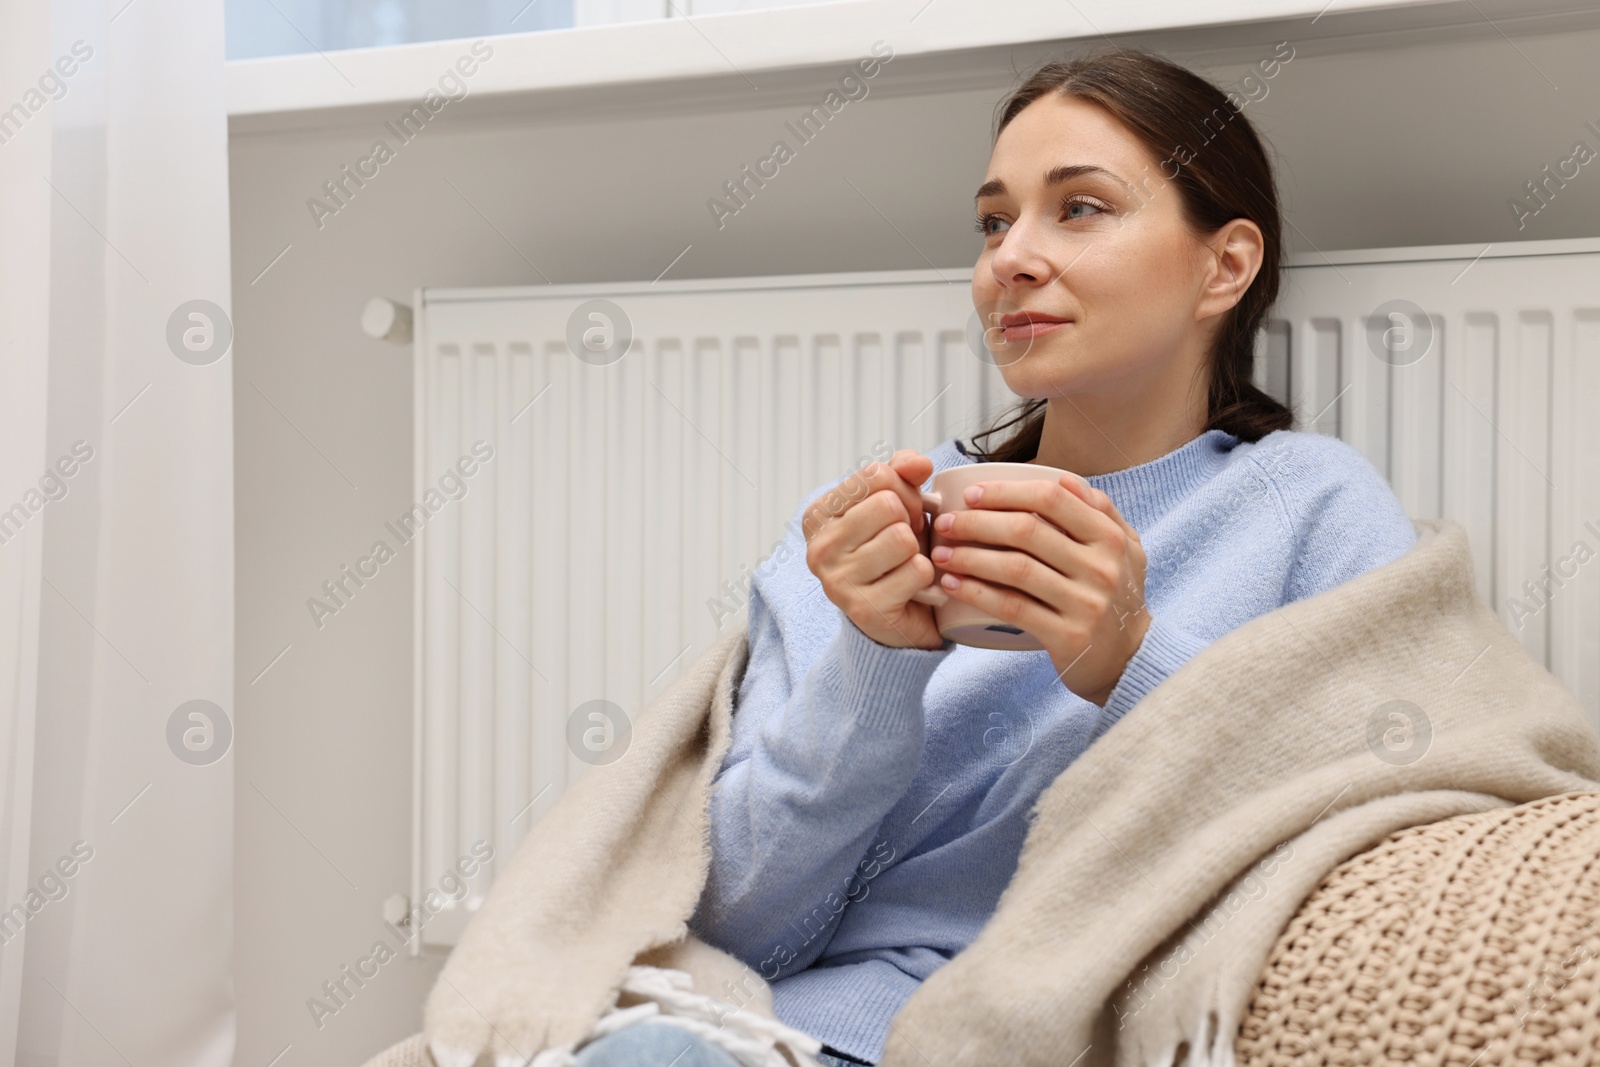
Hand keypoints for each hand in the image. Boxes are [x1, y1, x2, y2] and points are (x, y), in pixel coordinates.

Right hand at [803, 449, 945, 650]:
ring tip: (905, 564)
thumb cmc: (894, 554)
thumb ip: (903, 473)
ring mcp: (837, 580)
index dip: (904, 492)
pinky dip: (925, 578)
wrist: (899, 616)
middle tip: (905, 543)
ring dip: (917, 551)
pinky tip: (911, 588)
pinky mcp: (864, 609)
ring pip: (902, 538)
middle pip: (888, 505)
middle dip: (911, 521)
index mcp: (819, 515)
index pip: (876, 475)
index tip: (899, 515)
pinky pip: (917, 570)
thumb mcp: (896, 504)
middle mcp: (819, 547)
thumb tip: (918, 463)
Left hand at [926, 474, 1150, 703]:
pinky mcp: (1068, 636)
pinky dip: (977, 593)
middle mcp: (1101, 567)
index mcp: (1110, 537)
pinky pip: (1013, 607)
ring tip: (940, 554)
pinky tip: (953, 585)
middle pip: (1027, 530)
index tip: (970, 495)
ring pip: (1015, 568)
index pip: (1052, 498)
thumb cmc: (1116, 597)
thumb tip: (1062, 479)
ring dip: (970, 557)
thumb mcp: (1124, 549)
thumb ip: (1100, 511)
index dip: (1005, 492)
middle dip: (976, 522)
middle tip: (944, 523)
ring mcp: (1086, 603)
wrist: (1131, 659)